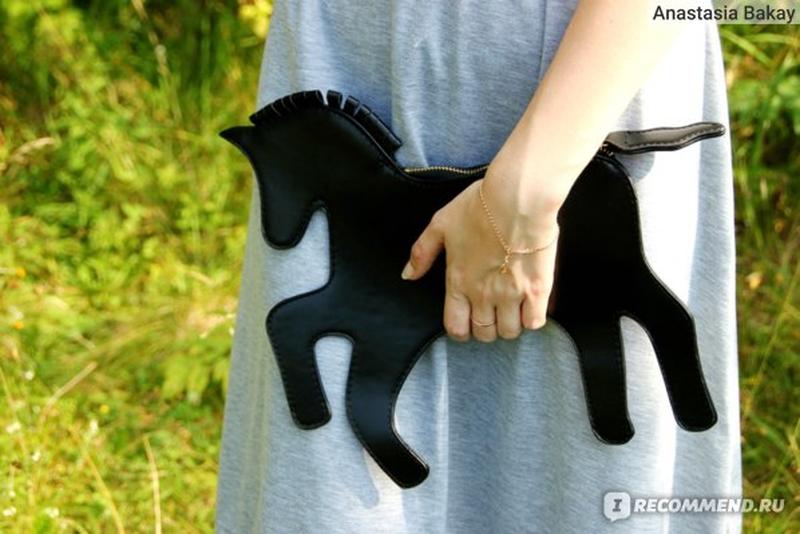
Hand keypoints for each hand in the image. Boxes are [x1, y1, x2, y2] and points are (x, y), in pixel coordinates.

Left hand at [400, 165, 560, 341]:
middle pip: (484, 333)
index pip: (455, 327)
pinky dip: (532, 318)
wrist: (518, 198)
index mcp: (458, 281)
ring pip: (509, 331)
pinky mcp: (537, 290)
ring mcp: (510, 295)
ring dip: (509, 324)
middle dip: (486, 327)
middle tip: (492, 312)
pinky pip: (534, 323)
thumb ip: (422, 253)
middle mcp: (482, 294)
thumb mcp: (441, 224)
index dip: (461, 331)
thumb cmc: (479, 206)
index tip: (468, 321)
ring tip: (512, 308)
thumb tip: (407, 275)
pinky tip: (530, 304)